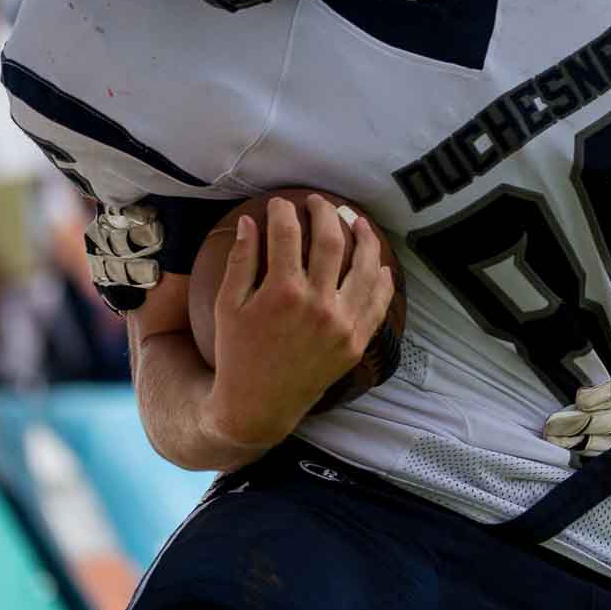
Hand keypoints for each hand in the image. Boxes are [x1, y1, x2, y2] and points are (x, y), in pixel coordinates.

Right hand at [207, 195, 394, 447]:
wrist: (258, 406)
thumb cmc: (237, 353)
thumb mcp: (228, 307)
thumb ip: (240, 261)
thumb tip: (247, 221)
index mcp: (282, 294)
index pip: (287, 235)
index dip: (284, 211)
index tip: (281, 203)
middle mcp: (318, 305)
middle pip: (331, 241)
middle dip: (325, 213)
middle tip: (319, 203)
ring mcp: (342, 324)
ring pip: (365, 266)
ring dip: (364, 237)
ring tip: (358, 221)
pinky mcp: (356, 341)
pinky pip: (378, 303)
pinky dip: (382, 280)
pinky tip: (380, 264)